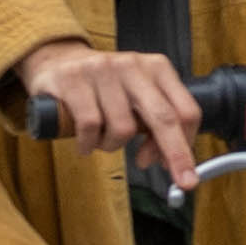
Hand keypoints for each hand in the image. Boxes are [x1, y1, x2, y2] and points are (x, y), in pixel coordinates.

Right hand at [15, 38, 200, 191]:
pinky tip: (85, 142)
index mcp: (157, 68)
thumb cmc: (103, 87)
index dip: (187, 144)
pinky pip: (90, 125)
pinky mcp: (72, 79)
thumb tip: (162, 160)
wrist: (58, 61)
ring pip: (123, 128)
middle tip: (184, 183)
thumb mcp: (135, 98)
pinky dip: (88, 143)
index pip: (186, 109)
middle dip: (177, 155)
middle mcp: (133, 65)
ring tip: (101, 139)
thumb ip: (153, 126)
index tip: (187, 171)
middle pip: (164, 118)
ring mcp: (102, 70)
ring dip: (112, 146)